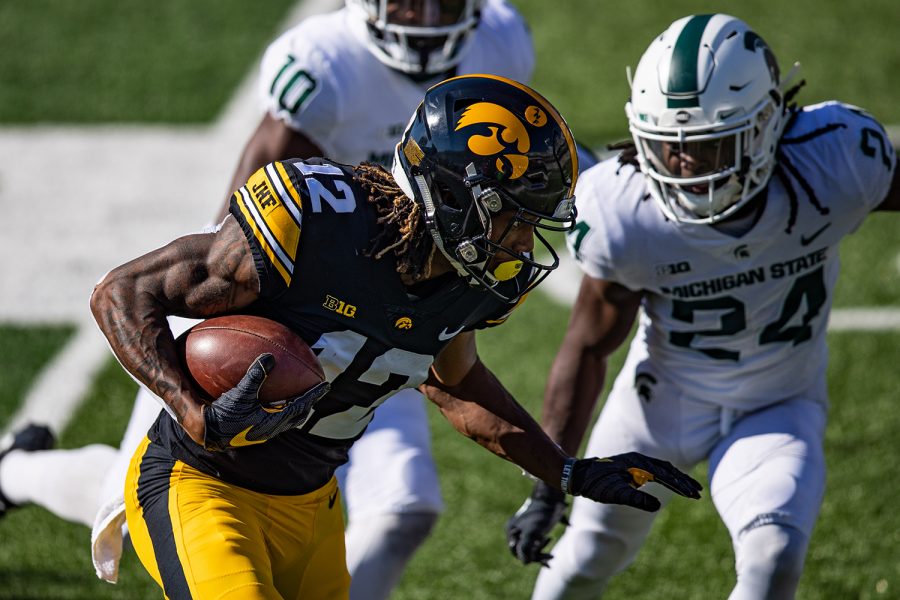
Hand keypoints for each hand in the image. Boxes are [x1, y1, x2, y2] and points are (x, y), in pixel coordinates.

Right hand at [202, 353, 329, 451]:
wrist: (205, 433)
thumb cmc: (223, 415)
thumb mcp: (240, 394)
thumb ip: (255, 376)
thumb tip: (270, 357)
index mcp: (273, 422)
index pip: (300, 406)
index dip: (314, 395)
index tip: (326, 385)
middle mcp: (269, 428)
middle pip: (296, 416)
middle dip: (306, 404)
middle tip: (314, 392)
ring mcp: (260, 430)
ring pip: (283, 419)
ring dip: (292, 407)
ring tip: (294, 395)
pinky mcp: (250, 429)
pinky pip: (268, 416)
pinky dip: (274, 406)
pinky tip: (265, 397)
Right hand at [506, 481, 567, 565]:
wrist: (551, 498)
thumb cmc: (541, 514)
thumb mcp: (533, 532)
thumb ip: (525, 547)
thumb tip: (524, 562)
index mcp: (511, 529)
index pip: (516, 552)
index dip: (529, 556)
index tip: (544, 556)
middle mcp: (514, 529)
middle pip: (521, 550)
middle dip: (536, 556)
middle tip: (550, 557)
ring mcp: (521, 528)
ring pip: (528, 547)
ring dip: (540, 553)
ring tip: (551, 556)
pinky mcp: (530, 527)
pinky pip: (532, 542)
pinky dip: (541, 548)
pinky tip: (549, 547)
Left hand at [568, 452, 701, 511]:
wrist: (577, 475)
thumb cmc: (594, 484)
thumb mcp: (614, 494)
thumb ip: (635, 498)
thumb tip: (657, 506)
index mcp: (636, 463)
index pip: (665, 474)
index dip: (680, 486)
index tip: (694, 495)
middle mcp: (637, 459)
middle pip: (667, 469)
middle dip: (683, 481)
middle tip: (698, 494)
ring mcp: (634, 461)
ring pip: (662, 468)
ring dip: (676, 478)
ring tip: (689, 490)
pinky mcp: (630, 466)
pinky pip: (653, 470)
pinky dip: (665, 476)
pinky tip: (668, 484)